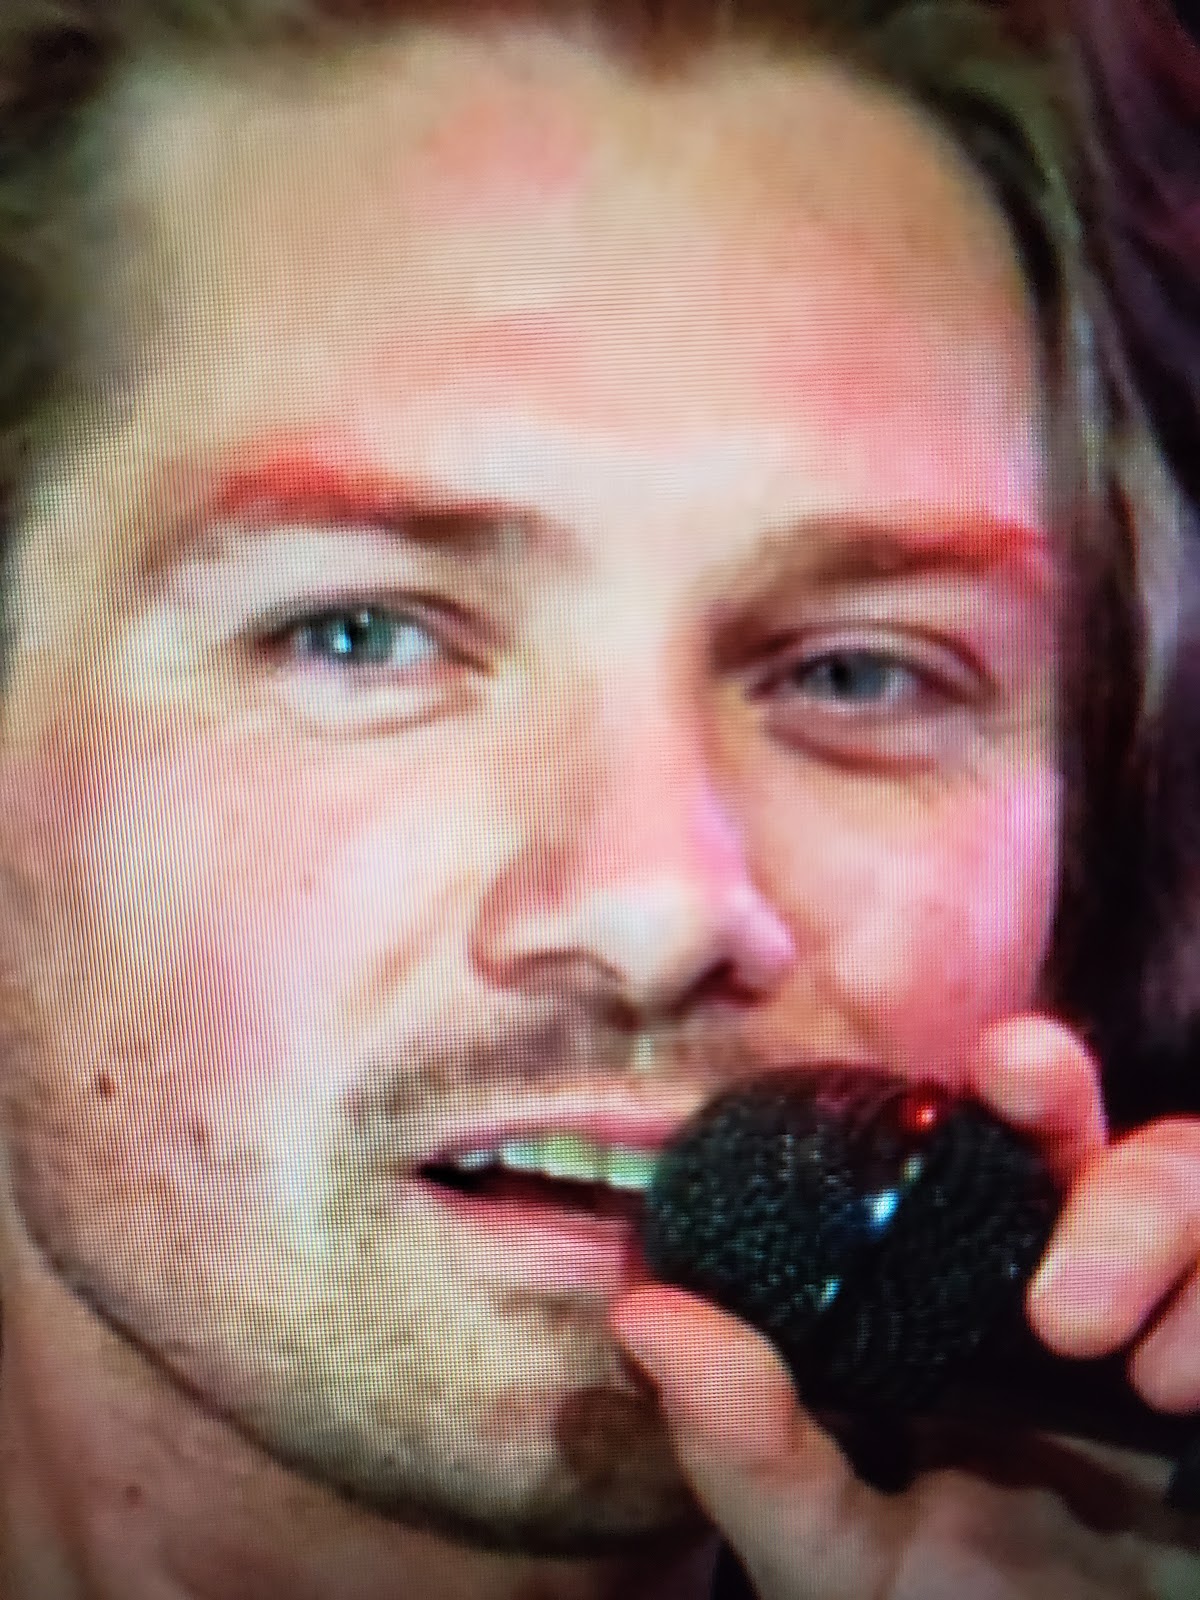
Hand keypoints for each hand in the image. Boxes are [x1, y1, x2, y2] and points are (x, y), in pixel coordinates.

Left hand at [608, 1013, 1199, 1596]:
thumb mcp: (836, 1554)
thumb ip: (750, 1444)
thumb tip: (643, 1310)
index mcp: (981, 1292)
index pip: (997, 1142)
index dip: (1013, 1080)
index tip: (995, 1067)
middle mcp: (1089, 1288)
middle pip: (1110, 1135)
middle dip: (1080, 1119)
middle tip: (1037, 1173)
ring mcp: (1176, 1328)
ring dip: (1163, 1231)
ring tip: (1136, 1374)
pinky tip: (1178, 1395)